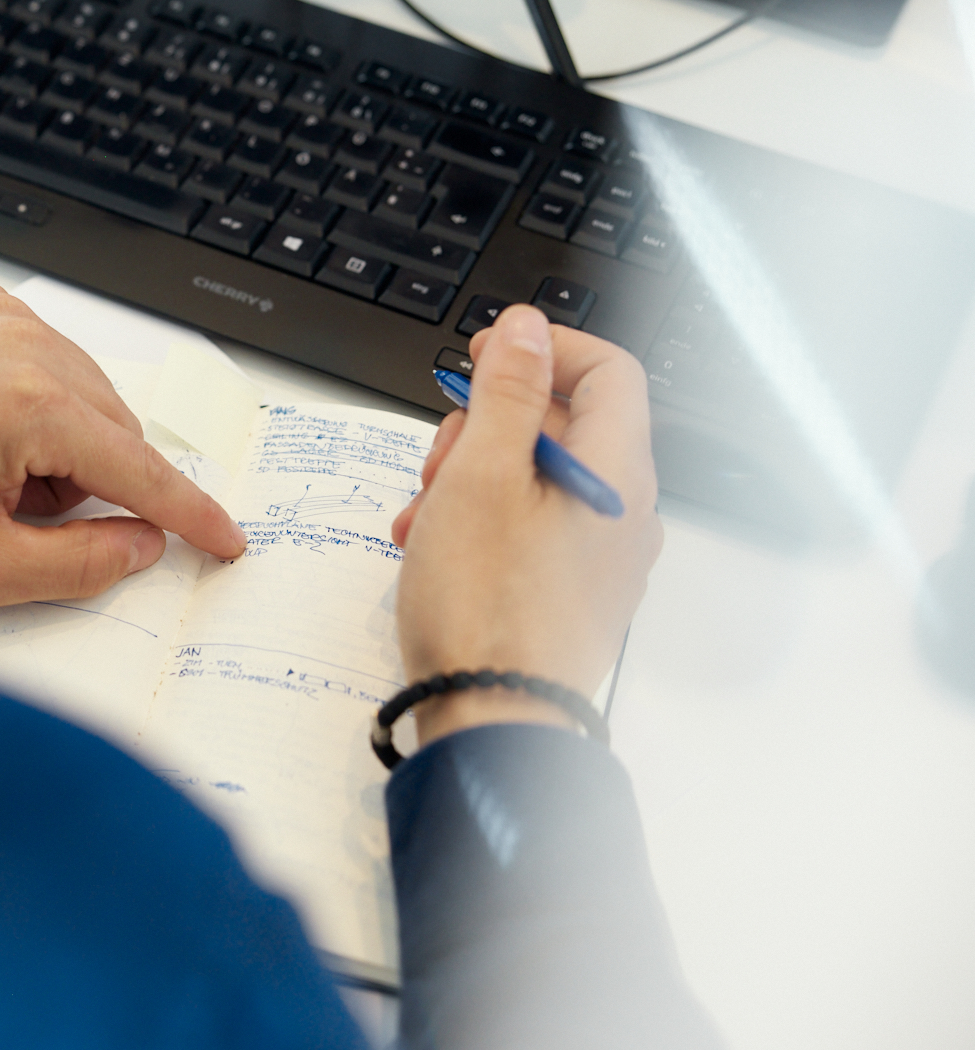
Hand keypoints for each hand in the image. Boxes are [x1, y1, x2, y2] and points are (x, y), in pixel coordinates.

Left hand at [0, 283, 246, 608]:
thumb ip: (79, 565)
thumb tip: (142, 546)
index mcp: (30, 409)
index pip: (141, 469)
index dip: (190, 513)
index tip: (226, 537)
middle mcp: (26, 346)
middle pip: (116, 432)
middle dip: (87, 484)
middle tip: (15, 513)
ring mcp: (2, 316)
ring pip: (88, 395)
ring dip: (62, 443)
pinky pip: (47, 361)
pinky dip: (35, 402)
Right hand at [389, 305, 661, 744]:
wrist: (492, 719)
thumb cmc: (486, 607)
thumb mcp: (481, 475)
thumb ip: (507, 393)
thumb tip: (527, 331)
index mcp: (618, 474)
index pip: (608, 370)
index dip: (544, 350)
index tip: (483, 359)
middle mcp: (625, 515)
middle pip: (566, 425)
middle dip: (490, 423)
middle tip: (441, 454)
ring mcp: (602, 560)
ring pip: (539, 479)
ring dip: (474, 475)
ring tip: (423, 510)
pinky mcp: (571, 596)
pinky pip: (532, 530)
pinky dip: (482, 521)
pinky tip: (432, 544)